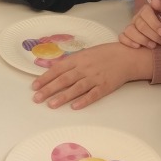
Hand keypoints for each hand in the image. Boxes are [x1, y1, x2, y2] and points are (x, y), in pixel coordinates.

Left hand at [31, 42, 152, 109]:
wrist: (126, 56)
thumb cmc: (104, 54)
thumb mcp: (84, 53)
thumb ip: (68, 62)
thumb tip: (49, 66)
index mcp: (78, 59)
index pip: (58, 69)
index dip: (45, 77)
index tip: (34, 86)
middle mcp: (85, 68)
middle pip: (64, 79)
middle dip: (49, 89)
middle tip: (37, 98)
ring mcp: (95, 77)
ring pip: (76, 88)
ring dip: (63, 96)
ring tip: (51, 104)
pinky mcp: (105, 86)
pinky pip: (94, 94)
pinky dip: (84, 100)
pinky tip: (75, 106)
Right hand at [119, 0, 160, 48]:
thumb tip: (154, 1)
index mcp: (147, 10)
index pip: (146, 13)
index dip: (154, 24)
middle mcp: (137, 17)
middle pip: (140, 25)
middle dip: (153, 35)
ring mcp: (131, 26)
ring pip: (130, 31)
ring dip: (142, 40)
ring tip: (153, 46)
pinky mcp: (126, 35)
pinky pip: (122, 37)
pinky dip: (128, 42)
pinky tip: (138, 47)